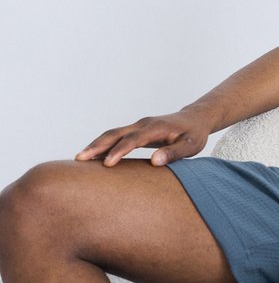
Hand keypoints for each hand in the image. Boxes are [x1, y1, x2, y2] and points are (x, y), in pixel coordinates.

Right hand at [74, 111, 211, 166]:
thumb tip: (155, 162)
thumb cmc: (194, 135)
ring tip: (80, 159)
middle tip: (80, 159)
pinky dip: (103, 144)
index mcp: (156, 128)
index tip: (107, 164)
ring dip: (96, 144)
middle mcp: (143, 124)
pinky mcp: (136, 131)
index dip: (119, 151)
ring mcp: (138, 126)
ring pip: (112, 134)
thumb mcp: (190, 146)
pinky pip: (116, 137)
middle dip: (97, 145)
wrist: (195, 119)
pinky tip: (93, 156)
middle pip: (116, 133)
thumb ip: (173, 153)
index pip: (133, 139)